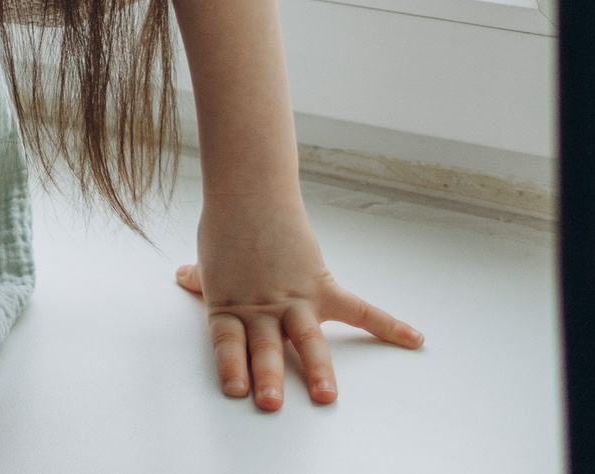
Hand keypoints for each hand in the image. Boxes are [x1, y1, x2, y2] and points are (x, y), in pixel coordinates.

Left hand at [175, 191, 422, 409]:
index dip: (231, 366)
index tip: (235, 391)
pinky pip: (358, 310)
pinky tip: (413, 341)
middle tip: (270, 403)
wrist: (251, 191)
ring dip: (317, 369)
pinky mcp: (321, 286)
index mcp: (229, 304)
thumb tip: (182, 278)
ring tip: (327, 396)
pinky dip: (387, 325)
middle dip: (268, 376)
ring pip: (306, 339)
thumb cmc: (227, 224)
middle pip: (265, 347)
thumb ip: (203, 278)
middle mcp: (262, 307)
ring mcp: (293, 298)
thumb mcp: (211, 258)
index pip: (227, 342)